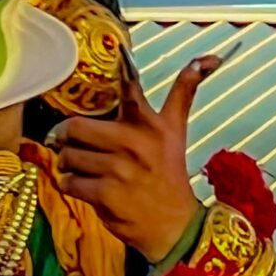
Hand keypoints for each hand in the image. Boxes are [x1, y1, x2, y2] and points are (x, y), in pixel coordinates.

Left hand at [47, 53, 223, 261]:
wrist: (174, 225)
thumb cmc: (169, 175)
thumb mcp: (178, 130)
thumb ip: (184, 93)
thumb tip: (209, 58)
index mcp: (152, 123)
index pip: (133, 89)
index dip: (123, 67)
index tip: (120, 50)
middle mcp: (135, 141)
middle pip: (76, 126)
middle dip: (65, 137)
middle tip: (67, 143)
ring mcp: (119, 168)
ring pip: (69, 156)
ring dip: (67, 164)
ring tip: (79, 168)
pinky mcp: (105, 193)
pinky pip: (70, 182)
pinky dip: (70, 185)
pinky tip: (83, 187)